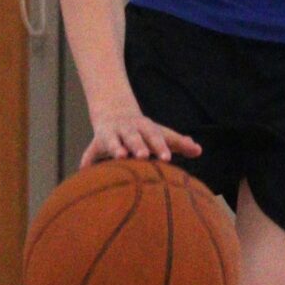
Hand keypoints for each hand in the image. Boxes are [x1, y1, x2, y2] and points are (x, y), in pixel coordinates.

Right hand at [79, 105, 202, 166]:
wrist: (115, 114)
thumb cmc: (145, 132)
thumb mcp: (162, 133)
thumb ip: (179, 142)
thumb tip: (198, 150)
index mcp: (146, 127)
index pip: (156, 136)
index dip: (161, 147)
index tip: (167, 158)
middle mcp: (128, 129)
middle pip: (134, 136)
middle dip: (139, 145)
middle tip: (144, 156)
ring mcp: (112, 134)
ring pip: (113, 140)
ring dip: (116, 148)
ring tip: (120, 156)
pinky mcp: (96, 143)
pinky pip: (91, 153)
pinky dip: (87, 161)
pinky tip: (85, 171)